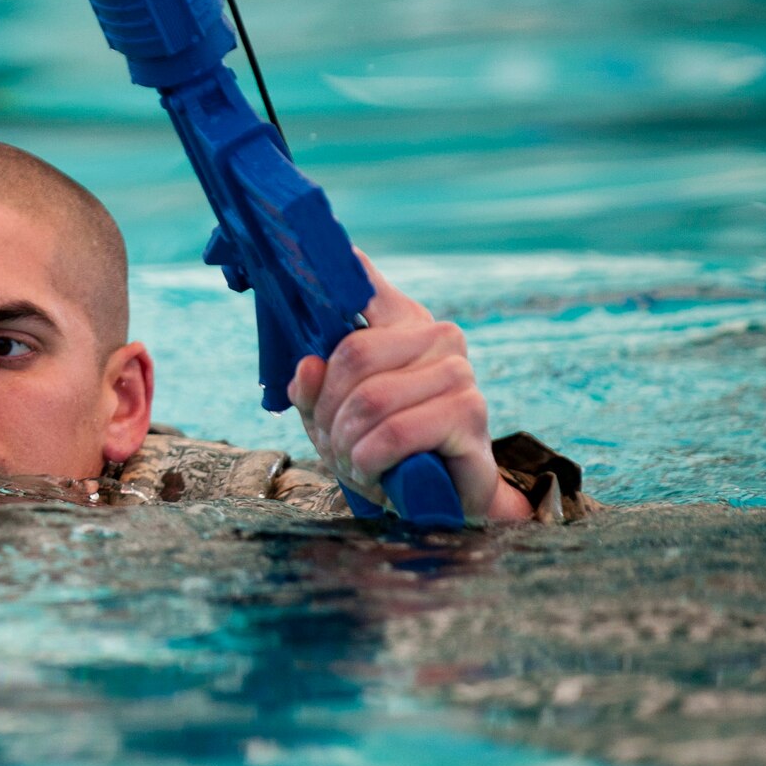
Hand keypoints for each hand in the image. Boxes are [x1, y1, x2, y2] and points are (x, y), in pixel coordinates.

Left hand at [289, 252, 531, 522]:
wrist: (440, 497)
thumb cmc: (384, 446)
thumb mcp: (332, 416)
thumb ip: (313, 389)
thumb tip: (308, 365)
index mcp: (403, 321)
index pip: (362, 287)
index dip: (329, 282)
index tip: (296, 268)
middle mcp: (437, 335)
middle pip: (353, 356)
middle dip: (328, 411)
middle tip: (331, 442)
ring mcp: (458, 371)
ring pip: (371, 400)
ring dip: (347, 442)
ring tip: (353, 460)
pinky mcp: (468, 413)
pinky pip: (395, 432)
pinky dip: (370, 459)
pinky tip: (373, 470)